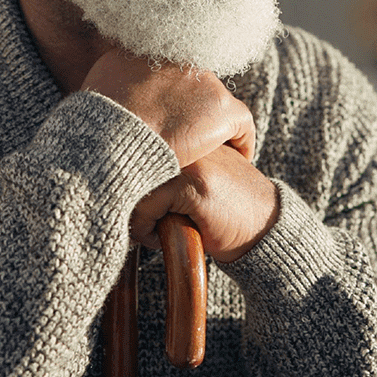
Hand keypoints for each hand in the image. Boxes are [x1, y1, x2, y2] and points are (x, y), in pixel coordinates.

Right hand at [83, 48, 255, 166]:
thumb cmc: (92, 130)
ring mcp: (205, 81)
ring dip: (212, 127)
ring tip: (213, 151)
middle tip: (188, 135)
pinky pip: (241, 125)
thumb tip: (118, 96)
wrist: (108, 143)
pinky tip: (238, 159)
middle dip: (192, 109)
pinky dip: (241, 142)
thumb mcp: (94, 95)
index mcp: (143, 53)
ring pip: (216, 106)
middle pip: (194, 86)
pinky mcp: (223, 108)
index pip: (168, 72)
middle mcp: (178, 60)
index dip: (171, 97)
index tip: (168, 117)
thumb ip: (113, 88)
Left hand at [129, 143, 278, 262]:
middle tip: (141, 224)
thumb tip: (114, 177)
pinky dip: (146, 229)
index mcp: (192, 139)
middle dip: (129, 200)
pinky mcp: (192, 184)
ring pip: (134, 187)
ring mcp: (193, 162)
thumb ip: (169, 168)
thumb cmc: (224, 211)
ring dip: (137, 216)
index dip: (129, 183)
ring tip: (151, 231)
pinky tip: (160, 238)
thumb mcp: (197, 181)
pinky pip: (146, 207)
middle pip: (130, 168)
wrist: (262, 230)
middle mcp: (192, 143)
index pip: (137, 151)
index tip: (136, 208)